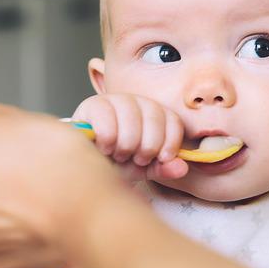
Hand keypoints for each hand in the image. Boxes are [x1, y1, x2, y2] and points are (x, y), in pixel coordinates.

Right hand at [71, 94, 188, 180]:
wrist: (86, 162)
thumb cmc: (117, 162)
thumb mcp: (144, 168)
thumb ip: (163, 167)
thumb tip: (182, 167)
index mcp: (155, 113)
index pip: (173, 121)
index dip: (169, 144)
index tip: (160, 159)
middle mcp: (138, 101)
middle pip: (154, 121)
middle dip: (146, 148)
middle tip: (133, 157)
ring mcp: (115, 99)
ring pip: (132, 122)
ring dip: (125, 146)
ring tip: (117, 154)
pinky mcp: (93, 105)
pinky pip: (107, 122)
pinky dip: (108, 141)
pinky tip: (104, 148)